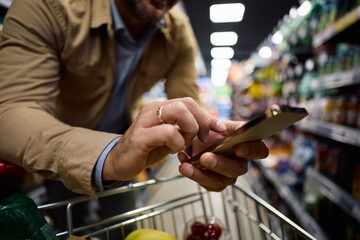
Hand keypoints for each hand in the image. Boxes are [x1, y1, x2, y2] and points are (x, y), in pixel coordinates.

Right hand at [102, 97, 226, 181]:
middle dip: (201, 122)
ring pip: (178, 112)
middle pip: (186, 103)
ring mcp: (145, 121)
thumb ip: (185, 128)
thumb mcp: (170, 137)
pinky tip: (173, 151)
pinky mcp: (140, 137)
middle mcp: (152, 110)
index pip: (189, 102)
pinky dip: (177, 143)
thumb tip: (210, 125)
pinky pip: (168, 133)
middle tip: (201, 139)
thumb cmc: (147, 149)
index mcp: (160, 108)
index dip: (207, 116)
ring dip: (189, 131)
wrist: (119, 162)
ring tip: (182, 145)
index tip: (219, 129)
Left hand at [177, 120, 268, 191]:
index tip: (238, 148)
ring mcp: (228, 176)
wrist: (202, 139)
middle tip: (205, 158)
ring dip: (200, 174)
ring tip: (186, 167)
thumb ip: (232, 125)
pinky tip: (183, 163)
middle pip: (236, 169)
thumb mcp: (225, 124)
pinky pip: (206, 184)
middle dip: (219, 164)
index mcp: (248, 147)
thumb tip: (234, 128)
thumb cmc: (217, 132)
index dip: (251, 151)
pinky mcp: (215, 183)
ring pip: (219, 181)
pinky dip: (192, 174)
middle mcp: (241, 164)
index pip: (260, 151)